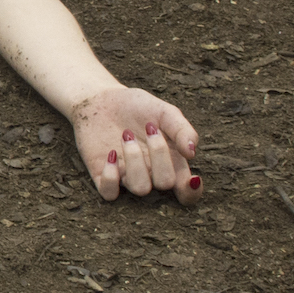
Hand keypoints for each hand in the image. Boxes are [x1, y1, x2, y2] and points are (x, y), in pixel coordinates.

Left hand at [70, 85, 199, 203]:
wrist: (101, 99)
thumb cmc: (138, 108)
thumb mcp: (165, 112)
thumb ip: (182, 130)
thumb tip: (192, 153)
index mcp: (171, 163)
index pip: (187, 191)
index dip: (192, 192)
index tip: (192, 177)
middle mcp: (151, 175)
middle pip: (165, 184)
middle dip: (160, 155)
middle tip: (150, 128)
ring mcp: (127, 178)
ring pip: (140, 188)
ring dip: (135, 160)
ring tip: (126, 135)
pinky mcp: (102, 176)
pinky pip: (109, 193)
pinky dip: (111, 176)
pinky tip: (111, 153)